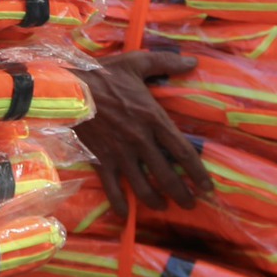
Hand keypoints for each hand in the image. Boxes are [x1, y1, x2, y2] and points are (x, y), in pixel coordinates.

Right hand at [76, 50, 213, 216]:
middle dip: (182, 195)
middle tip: (190, 204)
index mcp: (153, 119)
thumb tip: (193, 62)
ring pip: (143, 188)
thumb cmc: (104, 75)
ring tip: (163, 207)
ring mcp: (120, 154)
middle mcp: (140, 141)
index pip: (183, 153)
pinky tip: (126, 214)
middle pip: (168, 177)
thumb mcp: (136, 62)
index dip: (199, 173)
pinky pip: (112, 190)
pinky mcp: (100, 161)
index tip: (208, 188)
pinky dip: (120, 205)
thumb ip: (166, 62)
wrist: (68, 88)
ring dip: (156, 202)